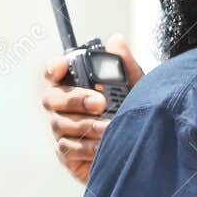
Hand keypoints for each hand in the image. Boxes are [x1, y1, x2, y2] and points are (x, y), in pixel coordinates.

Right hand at [41, 34, 144, 183]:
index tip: (62, 67)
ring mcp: (63, 131)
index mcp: (76, 86)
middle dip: (75, 99)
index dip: (53, 68)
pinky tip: (103, 146)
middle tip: (100, 103)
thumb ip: (125, 66)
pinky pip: (69, 149)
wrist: (144, 151)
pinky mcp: (67, 155)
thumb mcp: (136, 89)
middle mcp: (64, 107)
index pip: (53, 72)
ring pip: (60, 124)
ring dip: (86, 125)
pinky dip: (86, 147)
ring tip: (109, 127)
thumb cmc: (133, 117)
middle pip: (52, 98)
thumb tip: (115, 41)